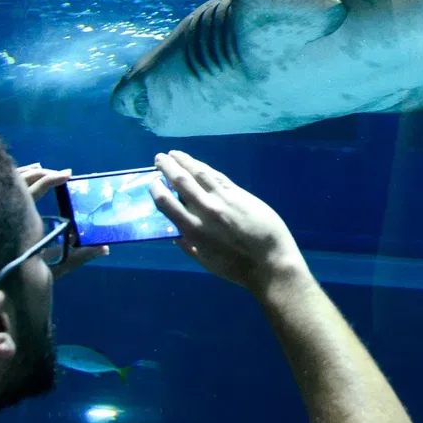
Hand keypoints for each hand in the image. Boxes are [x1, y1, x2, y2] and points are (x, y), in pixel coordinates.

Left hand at [17, 163, 107, 277]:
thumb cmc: (24, 285)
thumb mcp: (54, 270)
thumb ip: (79, 256)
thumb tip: (105, 248)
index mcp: (21, 224)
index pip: (34, 191)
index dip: (51, 179)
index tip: (68, 175)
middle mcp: (5, 215)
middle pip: (20, 181)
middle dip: (42, 174)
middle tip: (61, 174)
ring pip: (6, 184)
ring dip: (25, 174)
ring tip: (42, 169)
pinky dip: (11, 182)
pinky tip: (21, 179)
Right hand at [150, 150, 307, 295]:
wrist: (270, 261)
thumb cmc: (237, 268)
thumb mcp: (207, 262)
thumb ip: (189, 247)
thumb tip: (175, 236)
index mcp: (193, 230)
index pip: (167, 203)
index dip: (156, 189)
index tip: (152, 181)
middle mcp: (205, 210)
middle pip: (181, 181)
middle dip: (168, 167)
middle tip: (159, 158)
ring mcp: (223, 199)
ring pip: (199, 173)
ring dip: (185, 160)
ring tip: (175, 154)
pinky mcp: (239, 193)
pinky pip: (217, 176)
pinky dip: (205, 167)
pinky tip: (198, 164)